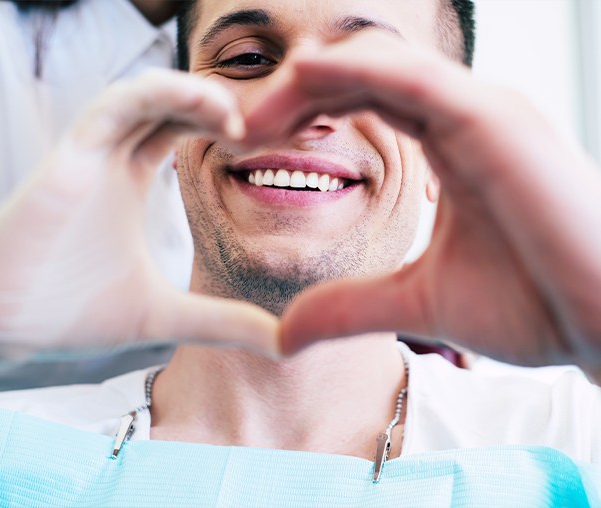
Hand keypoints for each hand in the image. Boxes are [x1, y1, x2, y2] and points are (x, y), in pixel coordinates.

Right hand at [0, 69, 277, 356]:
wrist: (7, 337)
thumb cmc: (73, 322)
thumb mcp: (169, 319)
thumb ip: (226, 324)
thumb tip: (286, 345)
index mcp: (131, 183)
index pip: (180, 130)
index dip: (220, 125)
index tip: (262, 141)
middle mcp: (111, 161)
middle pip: (169, 104)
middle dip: (215, 105)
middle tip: (260, 126)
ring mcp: (90, 155)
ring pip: (145, 95)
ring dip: (193, 94)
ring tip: (235, 120)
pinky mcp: (71, 158)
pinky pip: (116, 106)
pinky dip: (157, 94)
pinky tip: (202, 109)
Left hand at [254, 31, 600, 374]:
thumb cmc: (532, 304)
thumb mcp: (415, 302)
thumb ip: (350, 306)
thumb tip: (283, 333)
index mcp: (449, 147)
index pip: (362, 105)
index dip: (304, 117)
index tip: (254, 145)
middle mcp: (463, 118)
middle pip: (360, 79)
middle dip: (296, 98)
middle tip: (243, 130)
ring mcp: (482, 113)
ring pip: (381, 65)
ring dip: (313, 79)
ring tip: (259, 113)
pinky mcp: (495, 121)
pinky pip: (413, 77)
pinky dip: (355, 70)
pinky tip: (305, 77)